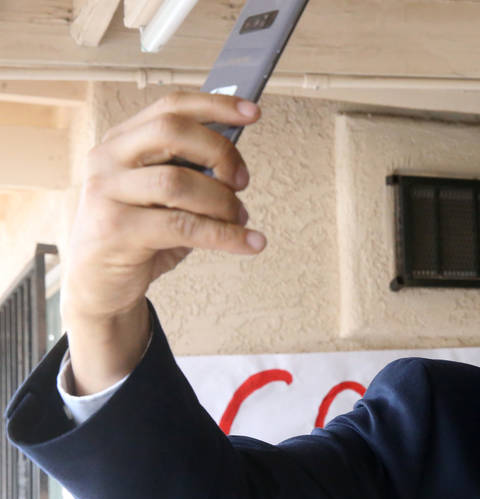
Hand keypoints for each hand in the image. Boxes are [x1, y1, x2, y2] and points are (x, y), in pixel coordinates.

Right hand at [61, 91, 263, 393]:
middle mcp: (109, 159)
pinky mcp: (116, 229)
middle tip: (242, 180)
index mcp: (122, 141)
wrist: (100, 284)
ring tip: (239, 218)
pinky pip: (184, 226)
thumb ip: (192, 171)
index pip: (171, 106)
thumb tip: (237, 160)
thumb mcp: (167, 196)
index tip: (252, 112)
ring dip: (223, 201)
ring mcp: (107, 193)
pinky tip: (249, 242)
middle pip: (172, 131)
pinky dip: (226, 235)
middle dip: (219, 151)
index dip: (215, 105)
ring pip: (179, 182)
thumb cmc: (142, 233)